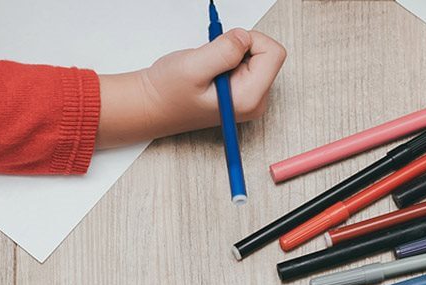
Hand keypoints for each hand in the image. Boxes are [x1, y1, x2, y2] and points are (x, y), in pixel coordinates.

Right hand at [97, 28, 286, 147]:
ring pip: (256, 56)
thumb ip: (223, 51)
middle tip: (213, 60)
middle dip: (240, 47)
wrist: (153, 106)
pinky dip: (228, 58)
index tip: (226, 46)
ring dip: (232, 53)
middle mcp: (255, 101)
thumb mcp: (192, 67)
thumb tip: (244, 37)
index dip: (250, 40)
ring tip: (208, 68)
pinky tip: (211, 72)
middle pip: (267, 54)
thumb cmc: (167, 93)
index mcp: (249, 98)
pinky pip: (246, 62)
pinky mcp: (243, 91)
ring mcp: (250, 97)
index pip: (273, 53)